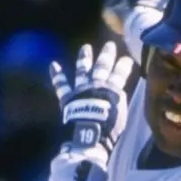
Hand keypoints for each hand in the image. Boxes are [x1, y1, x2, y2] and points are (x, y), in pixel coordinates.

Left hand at [49, 41, 134, 156]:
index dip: (124, 66)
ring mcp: (80, 89)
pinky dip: (57, 75)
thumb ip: (119, 100)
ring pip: (82, 70)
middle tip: (109, 45)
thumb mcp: (120, 114)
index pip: (119, 74)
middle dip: (106, 56)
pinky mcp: (68, 97)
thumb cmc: (109, 128)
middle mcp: (95, 85)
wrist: (89, 135)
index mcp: (111, 90)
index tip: (127, 58)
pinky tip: (53, 65)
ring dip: (84, 58)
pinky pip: (61, 85)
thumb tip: (117, 91)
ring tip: (85, 47)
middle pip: (102, 67)